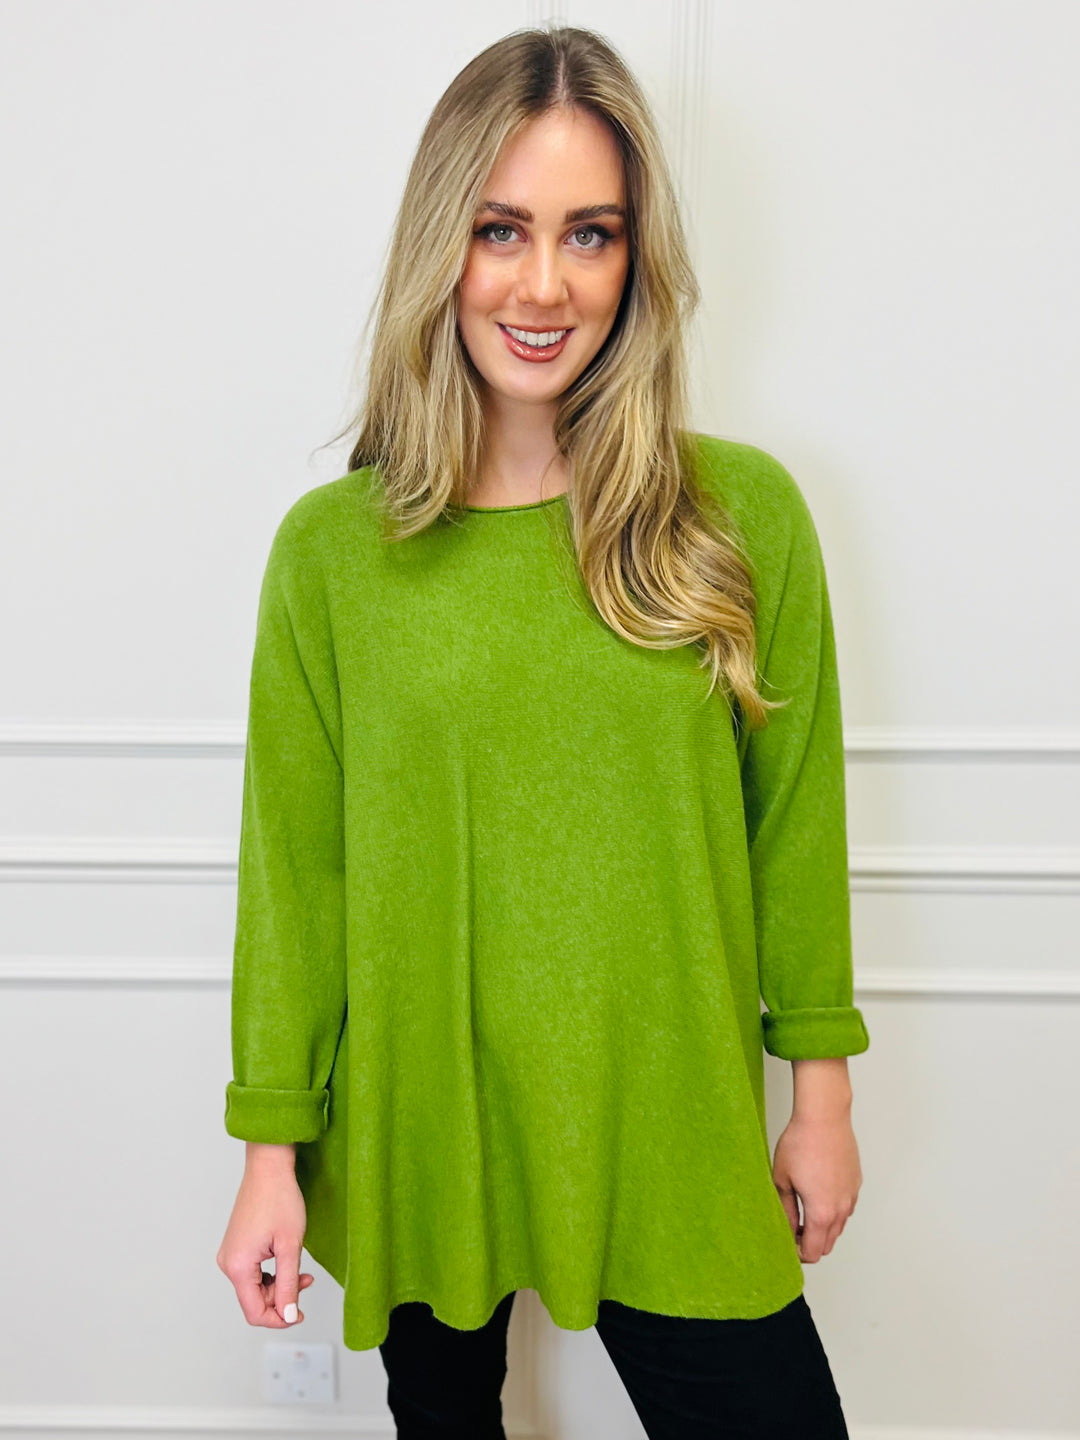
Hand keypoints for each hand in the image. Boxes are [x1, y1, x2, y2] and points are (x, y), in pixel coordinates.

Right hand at [217, 1151, 314, 1326]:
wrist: (269, 1167)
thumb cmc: (280, 1199)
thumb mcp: (290, 1246)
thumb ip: (289, 1285)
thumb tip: (288, 1315)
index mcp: (237, 1266)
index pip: (254, 1312)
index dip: (279, 1319)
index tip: (299, 1314)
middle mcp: (227, 1262)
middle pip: (255, 1300)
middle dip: (282, 1298)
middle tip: (307, 1282)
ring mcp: (230, 1253)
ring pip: (255, 1286)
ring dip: (279, 1285)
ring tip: (302, 1272)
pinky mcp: (237, 1246)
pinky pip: (253, 1271)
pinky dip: (272, 1273)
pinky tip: (288, 1262)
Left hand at [771, 1111, 861, 1262]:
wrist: (824, 1117)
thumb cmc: (800, 1144)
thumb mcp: (782, 1179)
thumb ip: (784, 1210)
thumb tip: (786, 1229)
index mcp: (821, 1214)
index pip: (813, 1252)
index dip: (797, 1253)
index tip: (786, 1242)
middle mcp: (841, 1210)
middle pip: (827, 1244)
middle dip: (809, 1243)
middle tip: (791, 1228)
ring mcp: (851, 1196)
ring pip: (838, 1227)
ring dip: (822, 1227)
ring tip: (802, 1209)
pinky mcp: (856, 1183)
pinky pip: (845, 1208)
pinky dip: (832, 1210)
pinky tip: (817, 1192)